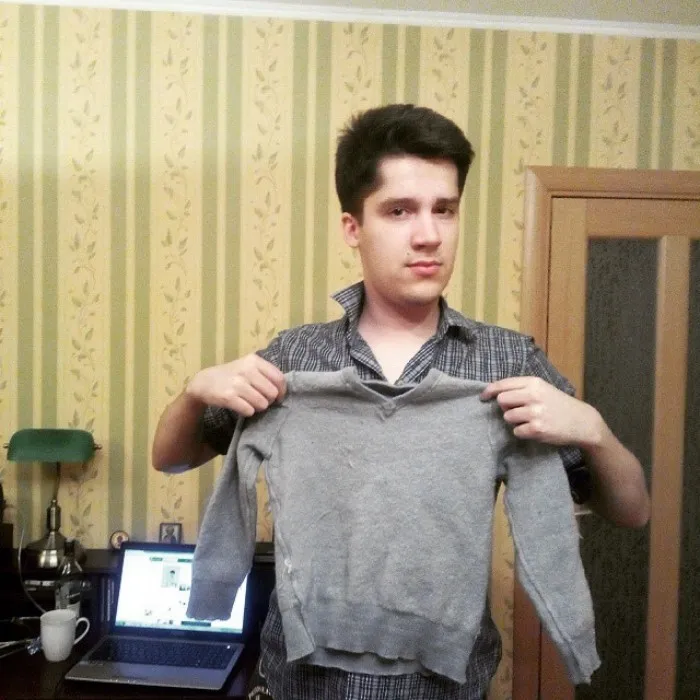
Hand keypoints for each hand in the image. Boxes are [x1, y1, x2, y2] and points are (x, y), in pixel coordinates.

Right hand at [185, 354, 285, 416]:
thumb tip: (282, 391)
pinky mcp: (228, 397)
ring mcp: (237, 383)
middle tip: (260, 400)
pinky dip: (248, 412)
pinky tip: (242, 407)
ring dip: (258, 407)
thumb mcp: (248, 367)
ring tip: (250, 403)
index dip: (281, 391)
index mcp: (254, 361)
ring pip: (262, 404)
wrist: (204, 382)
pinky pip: (249, 410)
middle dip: (268, 400)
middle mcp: (246, 370)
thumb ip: (265, 374)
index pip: (279, 378)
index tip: (278, 397)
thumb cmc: (232, 375)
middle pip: (272, 393)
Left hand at [480, 376, 602, 447]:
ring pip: (508, 417)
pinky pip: (517, 431)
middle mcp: (533, 395)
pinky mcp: (537, 429)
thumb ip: (522, 388)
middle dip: (505, 407)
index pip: (503, 384)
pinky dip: (522, 432)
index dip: (489, 390)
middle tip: (517, 410)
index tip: (483, 396)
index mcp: (534, 382)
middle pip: (502, 400)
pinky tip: (534, 429)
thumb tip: (495, 392)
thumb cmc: (559, 404)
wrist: (582, 422)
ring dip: (515, 421)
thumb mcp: (543, 389)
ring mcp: (536, 412)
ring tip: (529, 420)